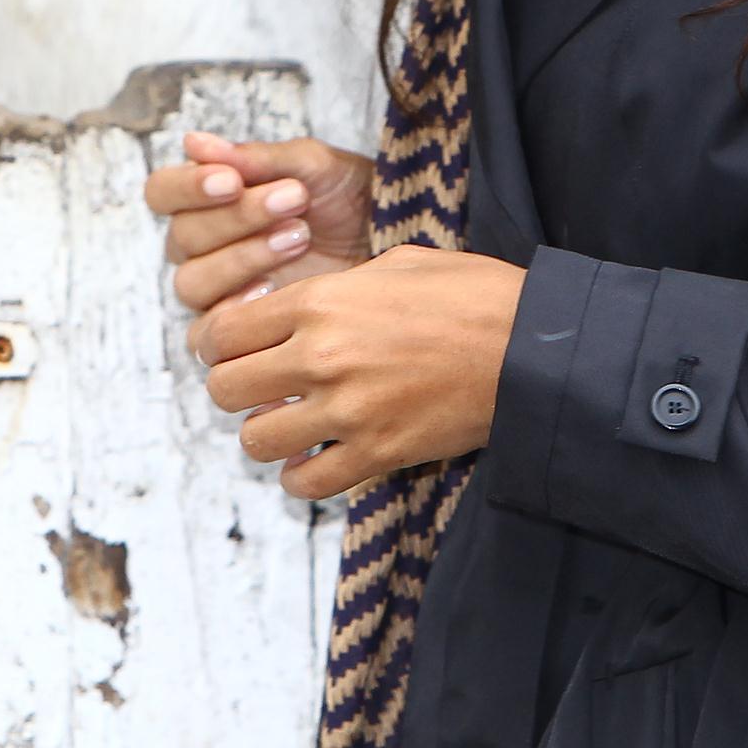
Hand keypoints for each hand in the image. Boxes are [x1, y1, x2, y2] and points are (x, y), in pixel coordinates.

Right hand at [141, 131, 372, 314]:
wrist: (388, 242)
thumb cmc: (347, 197)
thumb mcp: (312, 166)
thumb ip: (255, 158)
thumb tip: (193, 142)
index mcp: (206, 200)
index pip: (162, 192)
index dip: (187, 187)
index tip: (231, 181)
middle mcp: (201, 246)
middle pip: (182, 238)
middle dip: (239, 217)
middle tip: (294, 199)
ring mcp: (217, 291)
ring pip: (192, 283)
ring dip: (243, 257)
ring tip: (299, 236)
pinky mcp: (238, 331)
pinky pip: (208, 334)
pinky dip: (234, 312)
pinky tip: (271, 291)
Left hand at [187, 245, 527, 499]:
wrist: (530, 345)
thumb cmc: (469, 294)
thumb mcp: (393, 265)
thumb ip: (334, 289)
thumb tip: (298, 309)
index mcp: (321, 301)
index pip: (223, 331)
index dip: (218, 344)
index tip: (230, 350)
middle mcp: (321, 355)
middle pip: (225, 388)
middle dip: (234, 387)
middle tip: (258, 386)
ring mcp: (348, 410)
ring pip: (256, 439)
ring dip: (266, 432)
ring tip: (289, 421)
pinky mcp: (378, 453)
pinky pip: (307, 483)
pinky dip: (302, 475)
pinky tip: (315, 458)